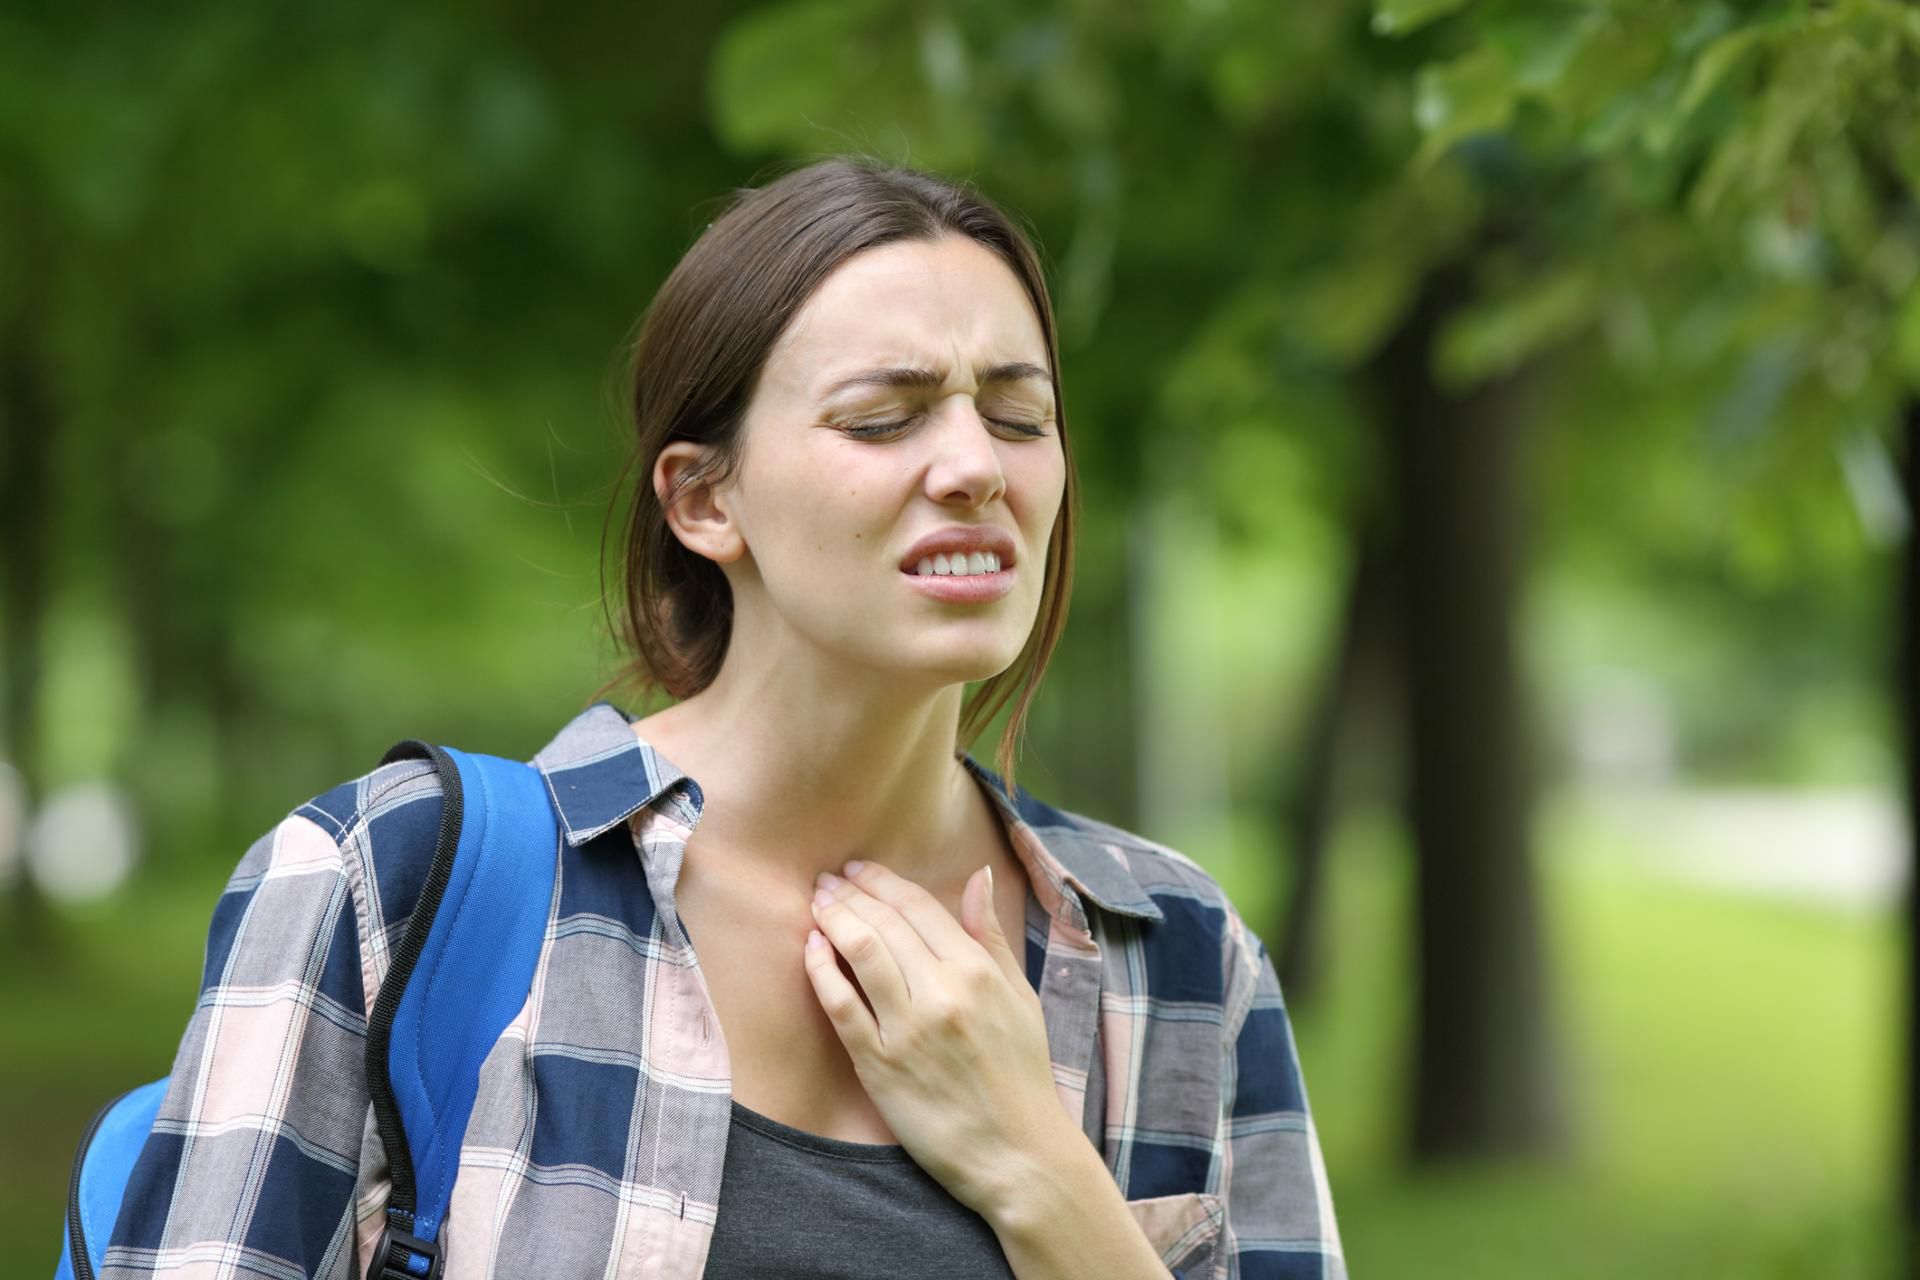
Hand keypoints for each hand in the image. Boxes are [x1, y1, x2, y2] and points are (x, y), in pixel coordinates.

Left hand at [803, 859, 1070, 1219]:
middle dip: (850, 894)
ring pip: (860, 952)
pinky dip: (821, 970)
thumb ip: (992, 936)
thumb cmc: (1022, 1074)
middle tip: (827, 880)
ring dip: (833, 919)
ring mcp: (907, 1029)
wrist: (1017, 1153)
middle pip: (884, 923)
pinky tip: (811, 949)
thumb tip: (976, 876)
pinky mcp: (880, 1066)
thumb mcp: (1021, 997)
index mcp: (979, 971)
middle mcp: (942, 992)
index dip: (882, 881)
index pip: (919, 906)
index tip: (858, 869)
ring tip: (817, 905)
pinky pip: (840, 1006)